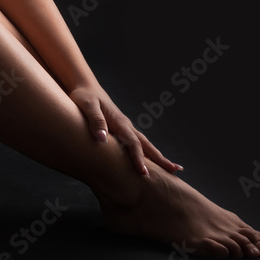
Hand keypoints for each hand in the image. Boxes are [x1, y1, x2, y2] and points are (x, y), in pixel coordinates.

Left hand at [68, 83, 182, 176]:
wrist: (85, 86)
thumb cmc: (84, 96)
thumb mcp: (87, 106)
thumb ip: (95, 121)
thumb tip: (102, 140)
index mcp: (119, 122)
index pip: (132, 143)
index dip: (138, 158)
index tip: (144, 173)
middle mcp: (126, 125)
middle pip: (146, 144)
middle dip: (160, 159)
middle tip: (175, 171)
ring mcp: (125, 127)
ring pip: (144, 144)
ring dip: (157, 156)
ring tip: (171, 168)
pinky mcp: (120, 128)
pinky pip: (136, 143)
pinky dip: (146, 152)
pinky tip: (149, 160)